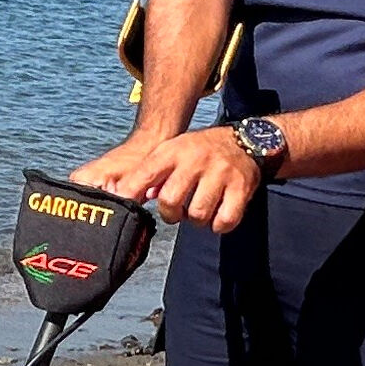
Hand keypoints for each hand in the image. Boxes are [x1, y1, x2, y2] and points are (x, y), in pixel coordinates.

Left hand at [75, 127, 260, 232]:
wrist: (242, 141)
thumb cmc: (198, 152)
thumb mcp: (171, 152)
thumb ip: (148, 174)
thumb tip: (127, 198)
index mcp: (173, 151)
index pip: (145, 174)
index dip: (130, 194)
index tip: (122, 210)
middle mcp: (195, 159)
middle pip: (170, 201)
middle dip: (170, 214)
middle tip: (177, 210)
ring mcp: (220, 173)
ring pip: (197, 215)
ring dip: (196, 220)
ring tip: (198, 208)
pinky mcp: (241, 187)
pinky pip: (223, 221)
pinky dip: (218, 225)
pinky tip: (217, 214)